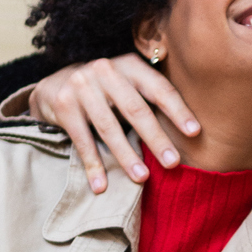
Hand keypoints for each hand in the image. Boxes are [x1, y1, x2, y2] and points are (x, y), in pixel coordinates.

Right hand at [30, 56, 200, 195]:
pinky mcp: (63, 105)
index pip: (159, 88)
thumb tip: (193, 130)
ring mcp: (82, 86)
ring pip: (108, 128)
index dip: (178, 111)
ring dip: (126, 156)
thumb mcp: (128, 82)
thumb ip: (151, 96)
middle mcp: (106, 71)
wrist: (56, 84)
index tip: (195, 133)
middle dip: (156, 138)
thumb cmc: (106, 90)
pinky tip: (101, 186)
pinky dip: (92, 165)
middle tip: (173, 163)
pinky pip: (82, 140)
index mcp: (130, 65)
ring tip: (142, 178)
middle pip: (136, 109)